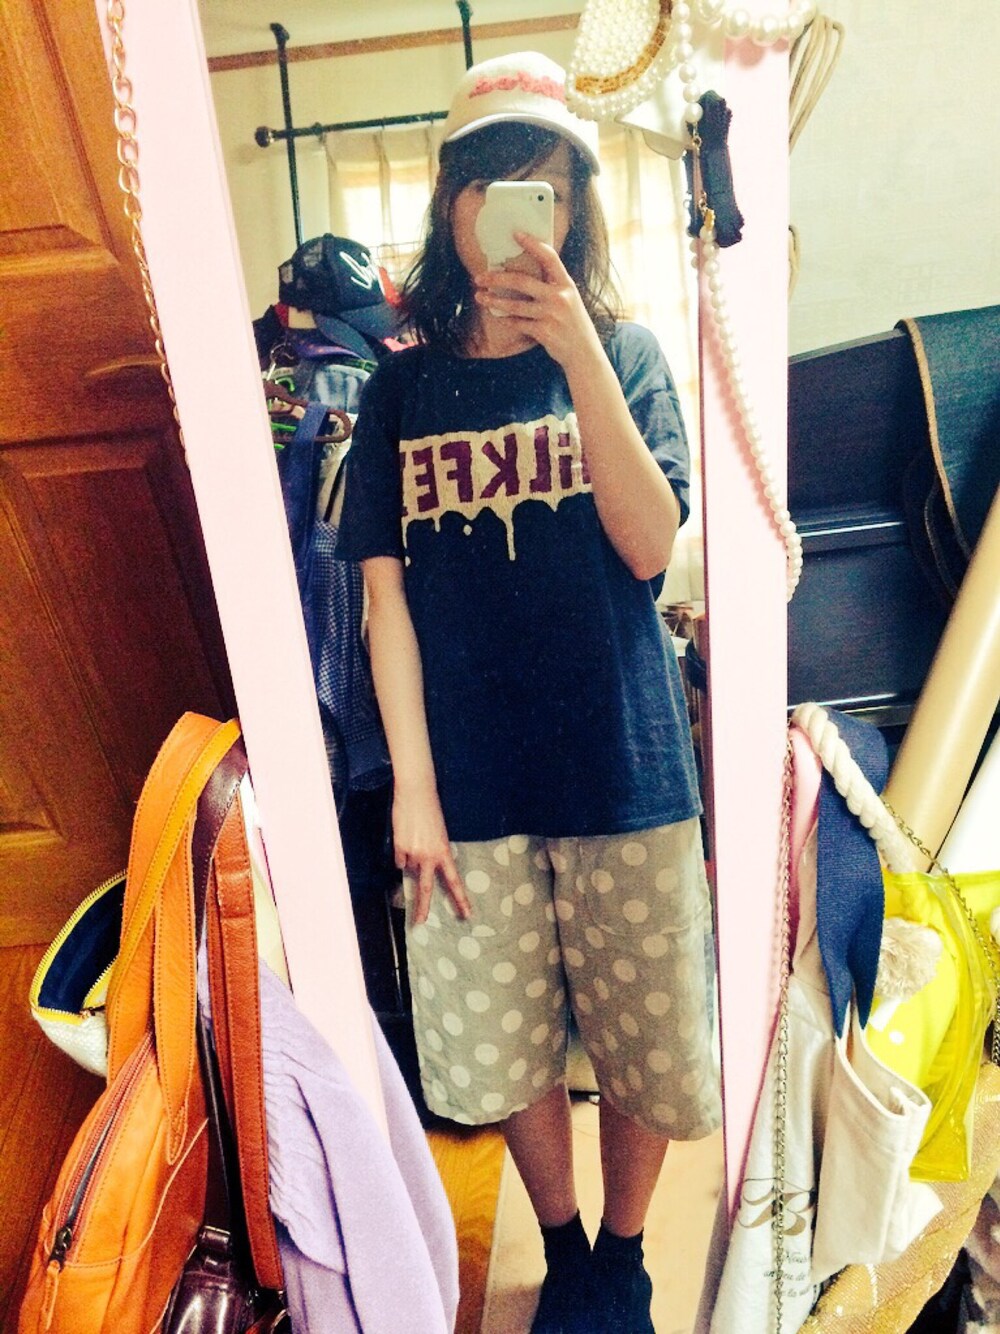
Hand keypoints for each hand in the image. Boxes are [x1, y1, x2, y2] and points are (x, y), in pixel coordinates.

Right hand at [392, 787, 469, 924]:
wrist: (416, 793)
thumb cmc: (431, 811)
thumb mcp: (439, 834)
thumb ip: (434, 853)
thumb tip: (418, 869)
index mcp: (444, 852)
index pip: (453, 881)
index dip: (460, 899)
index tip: (466, 914)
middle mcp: (428, 855)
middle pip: (426, 888)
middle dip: (422, 907)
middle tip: (420, 922)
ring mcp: (413, 852)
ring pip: (410, 867)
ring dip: (412, 860)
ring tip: (414, 840)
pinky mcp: (399, 847)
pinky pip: (400, 859)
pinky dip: (401, 854)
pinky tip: (405, 839)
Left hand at [474, 232, 603, 373]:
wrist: (584, 353)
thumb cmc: (572, 324)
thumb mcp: (569, 299)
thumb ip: (552, 287)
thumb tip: (524, 275)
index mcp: (566, 284)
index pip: (549, 258)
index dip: (532, 244)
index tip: (516, 234)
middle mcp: (559, 297)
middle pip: (522, 281)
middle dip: (497, 278)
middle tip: (480, 277)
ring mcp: (552, 315)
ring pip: (515, 305)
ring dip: (494, 301)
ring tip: (480, 297)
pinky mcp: (544, 332)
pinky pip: (518, 323)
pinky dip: (507, 320)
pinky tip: (499, 316)